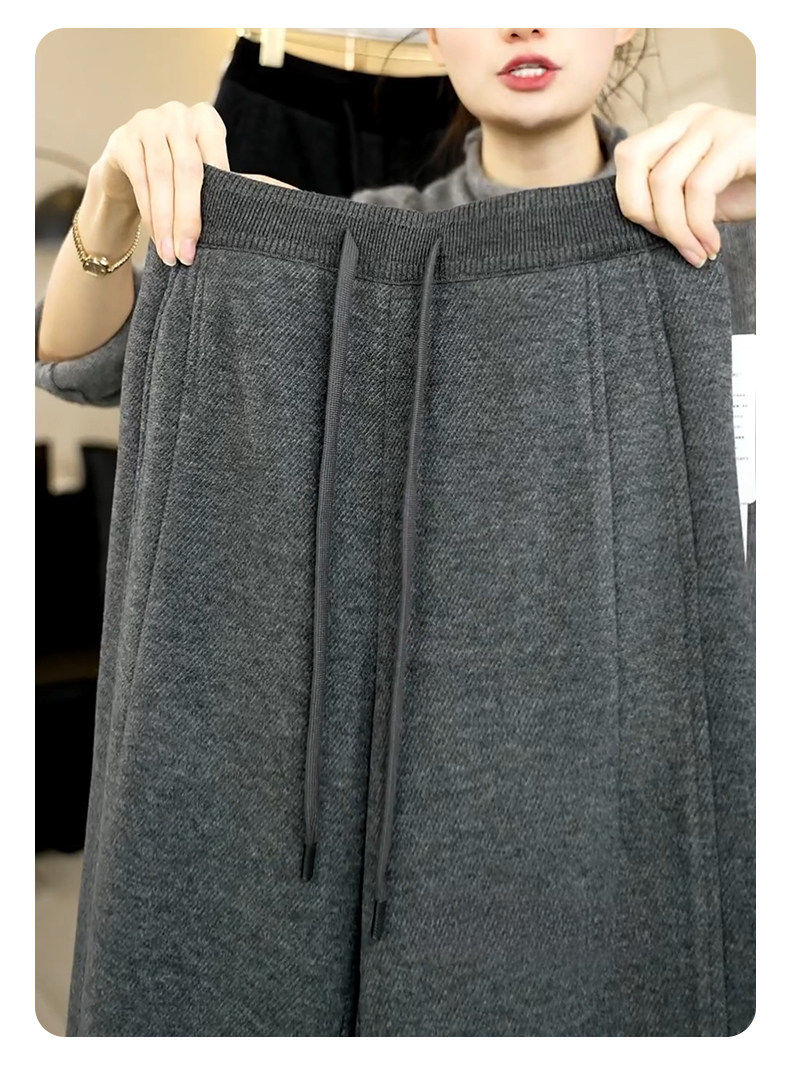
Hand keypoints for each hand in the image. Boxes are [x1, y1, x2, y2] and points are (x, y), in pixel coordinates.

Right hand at [90, 100, 229, 265]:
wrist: (127, 172)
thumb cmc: (176, 179)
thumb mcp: (201, 178)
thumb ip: (218, 190)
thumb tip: (239, 228)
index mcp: (206, 119)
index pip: (216, 164)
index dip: (217, 203)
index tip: (220, 240)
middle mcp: (178, 114)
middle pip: (188, 171)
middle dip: (188, 218)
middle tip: (188, 255)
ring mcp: (148, 121)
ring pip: (161, 177)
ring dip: (166, 221)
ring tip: (170, 254)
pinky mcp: (122, 139)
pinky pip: (139, 180)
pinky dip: (148, 212)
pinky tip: (155, 237)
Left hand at [613, 102, 755, 267]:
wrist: (786, 185)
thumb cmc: (747, 191)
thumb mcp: (695, 198)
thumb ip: (665, 200)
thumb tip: (634, 222)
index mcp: (674, 128)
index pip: (627, 157)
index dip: (630, 201)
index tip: (656, 234)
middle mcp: (690, 118)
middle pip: (633, 159)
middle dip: (642, 212)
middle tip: (671, 242)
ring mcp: (714, 123)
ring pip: (664, 180)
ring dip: (675, 230)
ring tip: (696, 251)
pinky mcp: (738, 140)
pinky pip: (698, 190)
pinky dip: (699, 227)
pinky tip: (712, 245)